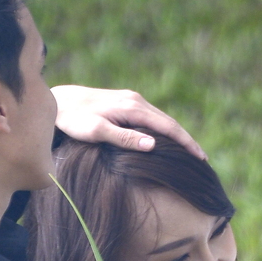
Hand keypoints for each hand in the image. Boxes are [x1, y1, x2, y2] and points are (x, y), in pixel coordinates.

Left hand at [51, 85, 205, 159]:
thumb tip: (153, 145)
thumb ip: (123, 138)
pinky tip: (167, 141)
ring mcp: (131, 100)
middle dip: (187, 140)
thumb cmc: (73, 119)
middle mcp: (136, 100)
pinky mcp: (125, 103)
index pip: (168, 126)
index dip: (186, 142)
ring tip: (190, 153)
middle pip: (169, 122)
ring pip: (161, 119)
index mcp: (133, 107)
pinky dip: (164, 130)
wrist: (58, 101)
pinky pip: (151, 118)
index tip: (200, 158)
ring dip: (177, 135)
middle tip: (203, 160)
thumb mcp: (96, 131)